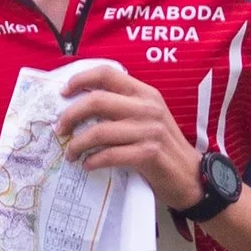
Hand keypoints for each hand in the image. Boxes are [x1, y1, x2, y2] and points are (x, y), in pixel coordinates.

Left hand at [58, 60, 219, 215]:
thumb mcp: (146, 118)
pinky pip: (110, 155)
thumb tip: (80, 105)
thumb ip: (122, 107)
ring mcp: (149, 130)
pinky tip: (88, 165)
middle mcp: (148, 107)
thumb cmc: (162, 147)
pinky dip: (93, 160)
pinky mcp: (149, 154)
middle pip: (97, 101)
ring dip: (77, 144)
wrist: (190, 176)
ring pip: (99, 131)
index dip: (81, 79)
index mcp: (145, 93)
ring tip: (70, 153)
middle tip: (60, 129)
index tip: (63, 92)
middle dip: (71, 115)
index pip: (108, 74)